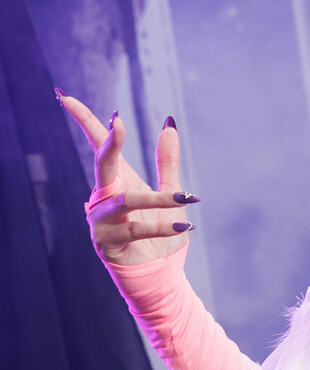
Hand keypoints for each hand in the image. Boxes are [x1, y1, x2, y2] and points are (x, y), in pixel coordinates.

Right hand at [59, 95, 196, 267]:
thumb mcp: (170, 194)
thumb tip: (169, 123)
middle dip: (109, 142)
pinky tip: (184, 225)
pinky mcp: (107, 243)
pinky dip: (161, 225)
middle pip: (102, 164)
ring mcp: (101, 220)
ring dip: (157, 199)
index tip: (64, 96)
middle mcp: (104, 197)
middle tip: (118, 122)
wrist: (161, 273)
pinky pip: (135, 229)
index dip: (82, 121)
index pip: (96, 146)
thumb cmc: (161, 233)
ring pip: (125, 201)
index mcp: (117, 181)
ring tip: (185, 199)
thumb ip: (167, 161)